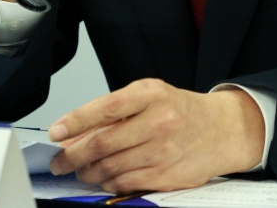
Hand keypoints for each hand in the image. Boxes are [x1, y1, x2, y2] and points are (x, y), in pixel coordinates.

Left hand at [47, 79, 264, 193]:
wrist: (221, 130)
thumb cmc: (180, 110)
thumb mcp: (150, 95)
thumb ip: (115, 110)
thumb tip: (76, 133)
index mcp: (152, 94)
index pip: (105, 108)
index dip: (76, 121)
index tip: (56, 132)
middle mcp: (158, 121)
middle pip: (103, 142)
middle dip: (73, 154)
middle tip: (59, 160)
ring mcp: (163, 151)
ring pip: (110, 167)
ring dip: (88, 172)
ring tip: (80, 168)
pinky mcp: (166, 176)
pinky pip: (125, 183)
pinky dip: (108, 182)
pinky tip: (104, 177)